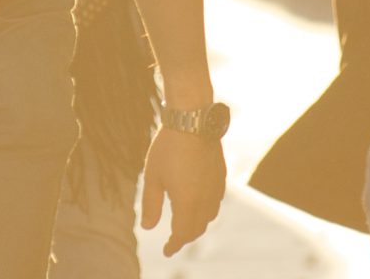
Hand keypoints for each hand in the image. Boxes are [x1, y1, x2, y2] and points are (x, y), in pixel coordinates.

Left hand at [139, 127, 226, 256]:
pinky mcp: (221, 176)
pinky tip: (200, 205)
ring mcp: (216, 188)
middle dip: (185, 237)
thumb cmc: (168, 147)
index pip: (182, 234)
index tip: (166, 251)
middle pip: (197, 228)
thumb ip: (151, 205)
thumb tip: (148, 228)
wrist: (193, 120)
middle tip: (174, 241)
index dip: (174, 245)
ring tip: (186, 225)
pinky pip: (216, 202)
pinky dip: (207, 211)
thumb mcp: (153, 176)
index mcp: (187, 203)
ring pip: (209, 217)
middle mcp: (205, 199)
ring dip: (197, 225)